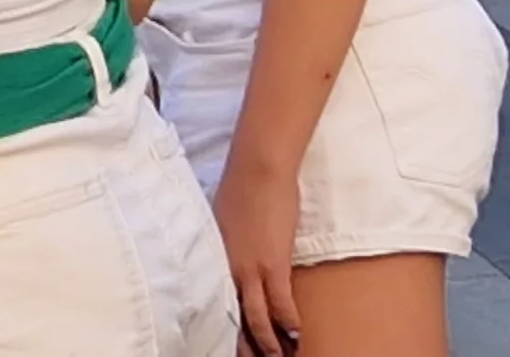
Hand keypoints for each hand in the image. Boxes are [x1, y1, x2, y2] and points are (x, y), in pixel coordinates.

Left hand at [213, 162, 304, 355]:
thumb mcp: (222, 222)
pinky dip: (289, 324)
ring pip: (257, 320)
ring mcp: (250, 270)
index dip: (224, 328)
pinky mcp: (273, 264)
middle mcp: (227, 270)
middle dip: (245, 345)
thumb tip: (229, 255)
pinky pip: (281, 305)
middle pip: (234, 319)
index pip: (216, 304)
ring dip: (269, 344)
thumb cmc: (241, 188)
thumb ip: (224, 244)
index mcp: (213, 259)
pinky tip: (296, 336)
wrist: (258, 170)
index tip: (227, 345)